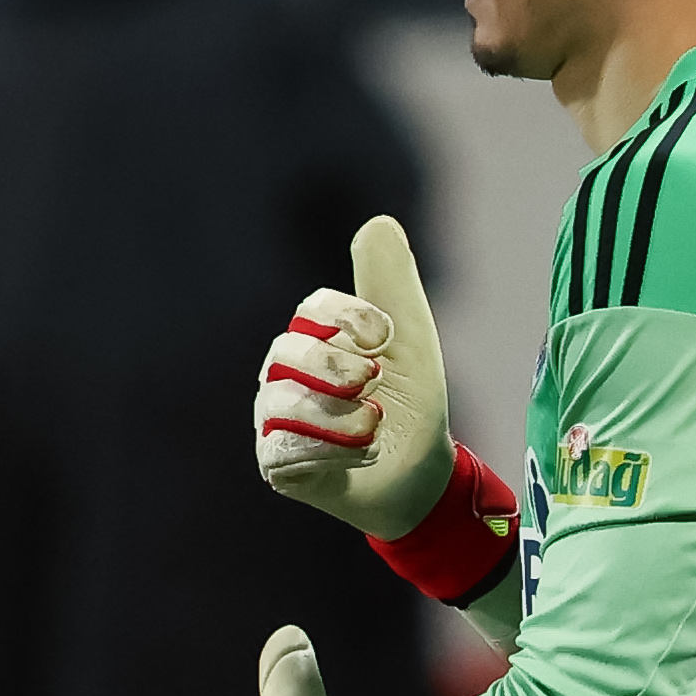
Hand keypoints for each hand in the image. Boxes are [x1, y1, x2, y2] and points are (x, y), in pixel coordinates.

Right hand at [255, 213, 454, 535]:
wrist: (420, 471)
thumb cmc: (410, 399)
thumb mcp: (411, 338)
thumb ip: (392, 283)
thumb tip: (377, 223)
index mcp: (314, 334)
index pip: (312, 307)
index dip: (347, 316)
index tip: (383, 334)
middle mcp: (284, 372)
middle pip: (289, 351)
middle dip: (338, 366)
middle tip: (375, 382)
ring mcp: (275, 418)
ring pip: (283, 403)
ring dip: (339, 416)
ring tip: (376, 426)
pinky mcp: (277, 464)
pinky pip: (282, 451)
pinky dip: (330, 453)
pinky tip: (363, 454)